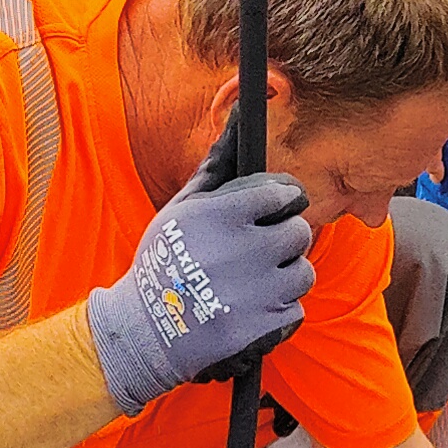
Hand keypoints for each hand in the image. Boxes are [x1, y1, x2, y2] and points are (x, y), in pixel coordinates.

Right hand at [85, 156, 313, 410]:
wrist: (143, 331)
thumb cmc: (164, 260)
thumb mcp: (181, 208)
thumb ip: (216, 165)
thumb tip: (237, 115)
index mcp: (221, 215)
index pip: (283, 194)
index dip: (284, 200)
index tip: (278, 208)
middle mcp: (241, 251)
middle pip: (300, 232)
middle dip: (284, 238)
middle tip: (261, 248)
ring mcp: (252, 294)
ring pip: (303, 273)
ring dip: (285, 276)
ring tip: (255, 280)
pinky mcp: (258, 329)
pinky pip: (295, 310)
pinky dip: (278, 310)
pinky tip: (250, 308)